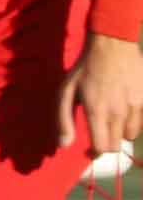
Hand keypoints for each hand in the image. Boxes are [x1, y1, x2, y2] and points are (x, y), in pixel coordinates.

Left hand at [58, 34, 142, 155]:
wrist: (112, 45)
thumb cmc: (85, 68)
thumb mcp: (66, 91)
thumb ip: (64, 120)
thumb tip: (63, 145)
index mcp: (97, 112)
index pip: (101, 148)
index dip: (94, 153)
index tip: (89, 151)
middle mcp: (118, 113)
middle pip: (116, 146)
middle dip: (106, 144)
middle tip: (99, 135)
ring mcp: (135, 106)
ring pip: (130, 136)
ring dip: (119, 133)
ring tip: (110, 121)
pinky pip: (141, 122)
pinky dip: (132, 123)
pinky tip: (122, 112)